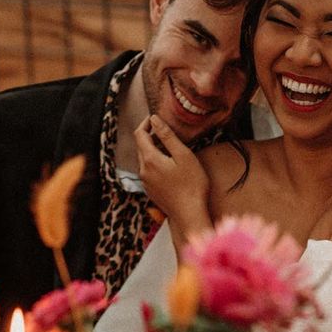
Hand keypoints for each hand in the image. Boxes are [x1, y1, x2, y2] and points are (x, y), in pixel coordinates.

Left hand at [134, 115, 210, 234]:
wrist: (189, 214)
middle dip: (150, 136)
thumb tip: (154, 120)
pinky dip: (155, 164)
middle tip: (165, 132)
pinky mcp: (151, 191)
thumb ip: (167, 136)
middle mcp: (143, 171)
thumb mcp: (183, 155)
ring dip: (153, 150)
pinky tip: (169, 167)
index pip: (140, 134)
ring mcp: (146, 182)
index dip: (146, 123)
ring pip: (144, 160)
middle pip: (141, 147)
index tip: (155, 118)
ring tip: (170, 149)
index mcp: (150, 159)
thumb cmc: (191, 185)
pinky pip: (148, 172)